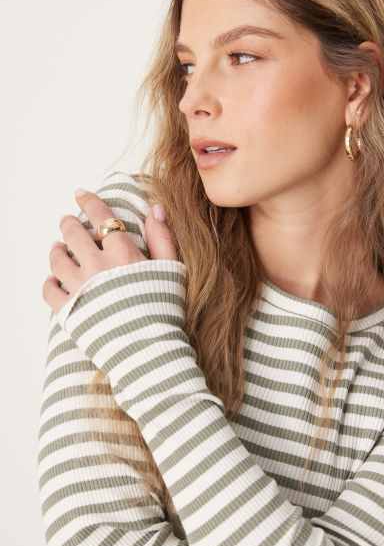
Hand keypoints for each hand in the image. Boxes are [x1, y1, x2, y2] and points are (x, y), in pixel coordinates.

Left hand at [43, 189, 177, 314]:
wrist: (150, 351)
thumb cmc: (165, 312)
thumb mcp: (173, 271)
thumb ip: (163, 238)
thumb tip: (155, 209)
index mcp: (123, 253)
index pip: (102, 216)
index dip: (89, 201)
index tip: (81, 194)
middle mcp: (97, 266)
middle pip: (74, 234)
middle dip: (70, 224)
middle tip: (69, 222)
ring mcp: (80, 288)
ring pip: (57, 260)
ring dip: (57, 250)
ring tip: (58, 248)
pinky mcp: (69, 311)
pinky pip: (49, 291)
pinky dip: (49, 282)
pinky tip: (54, 280)